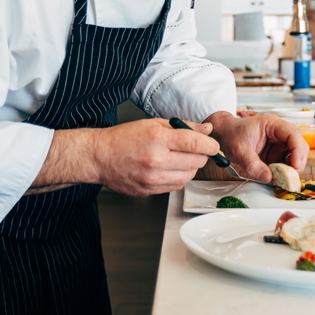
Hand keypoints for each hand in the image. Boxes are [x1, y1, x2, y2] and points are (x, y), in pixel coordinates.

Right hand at [90, 118, 219, 195]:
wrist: (100, 157)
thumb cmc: (123, 138)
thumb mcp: (153, 124)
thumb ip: (182, 126)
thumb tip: (206, 130)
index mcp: (157, 139)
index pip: (195, 143)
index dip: (210, 145)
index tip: (214, 146)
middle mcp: (156, 160)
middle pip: (196, 162)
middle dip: (201, 156)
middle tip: (196, 150)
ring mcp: (153, 178)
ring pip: (188, 177)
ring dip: (191, 168)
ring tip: (181, 159)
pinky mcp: (150, 191)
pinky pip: (176, 186)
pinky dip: (180, 178)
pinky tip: (171, 169)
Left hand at [203, 112, 307, 182]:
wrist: (224, 134)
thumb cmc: (231, 135)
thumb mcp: (239, 151)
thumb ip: (253, 165)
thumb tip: (268, 178)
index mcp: (272, 124)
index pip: (293, 134)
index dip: (298, 151)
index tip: (295, 166)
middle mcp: (279, 132)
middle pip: (299, 145)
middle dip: (298, 161)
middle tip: (291, 177)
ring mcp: (279, 142)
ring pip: (296, 154)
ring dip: (292, 167)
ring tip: (284, 178)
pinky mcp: (277, 152)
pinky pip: (287, 161)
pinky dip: (286, 170)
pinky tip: (279, 176)